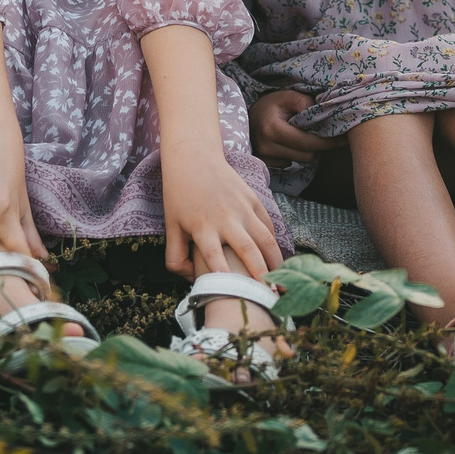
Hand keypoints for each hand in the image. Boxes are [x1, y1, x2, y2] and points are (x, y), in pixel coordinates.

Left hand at [159, 140, 284, 281]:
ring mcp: (242, 207)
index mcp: (202, 226)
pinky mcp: (253, 199)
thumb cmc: (179, 195)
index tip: (233, 292)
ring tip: (283, 283)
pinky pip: (269, 225)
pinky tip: (278, 260)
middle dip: (261, 274)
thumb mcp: (171, 225)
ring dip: (276, 262)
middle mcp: (225, 218)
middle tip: (271, 296)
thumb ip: (175, 256)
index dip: (223, 274)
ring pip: (266, 238)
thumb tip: (190, 280)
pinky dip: (275, 244)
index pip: (214, 255)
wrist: (193, 156)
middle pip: (248, 249)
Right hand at [249, 89, 344, 166]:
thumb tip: (323, 113)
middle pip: (307, 155)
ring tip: (301, 135)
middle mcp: (266, 147)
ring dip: (307, 150)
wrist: (245, 117)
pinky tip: (290, 143)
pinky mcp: (266, 164)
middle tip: (321, 132)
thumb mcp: (286, 96)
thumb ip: (304, 101)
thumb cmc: (269, 105)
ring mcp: (265, 158)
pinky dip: (295, 154)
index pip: (308, 143)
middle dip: (317, 145)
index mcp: (272, 130)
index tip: (344, 138)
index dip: (328, 141)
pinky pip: (291, 163)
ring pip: (301, 161)